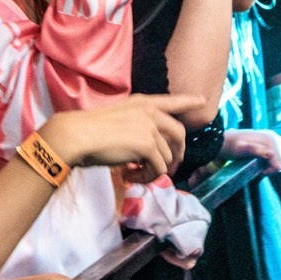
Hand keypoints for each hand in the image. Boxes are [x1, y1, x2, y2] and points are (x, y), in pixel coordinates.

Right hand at [42, 96, 199, 182]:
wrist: (78, 135)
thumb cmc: (89, 130)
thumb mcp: (118, 119)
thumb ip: (138, 127)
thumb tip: (150, 151)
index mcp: (142, 103)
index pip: (172, 101)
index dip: (188, 101)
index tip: (202, 101)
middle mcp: (150, 112)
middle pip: (179, 135)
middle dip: (177, 154)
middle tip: (167, 169)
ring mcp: (151, 127)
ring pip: (167, 157)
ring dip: (153, 171)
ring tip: (135, 175)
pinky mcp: (148, 145)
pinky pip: (159, 169)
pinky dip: (147, 178)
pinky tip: (130, 177)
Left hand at [221, 128, 280, 171]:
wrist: (223, 141)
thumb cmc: (231, 147)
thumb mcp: (241, 150)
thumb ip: (255, 151)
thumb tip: (271, 154)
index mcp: (269, 140)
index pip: (278, 164)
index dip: (269, 171)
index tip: (258, 172)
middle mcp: (273, 138)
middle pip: (279, 161)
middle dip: (270, 168)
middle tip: (257, 169)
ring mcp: (271, 139)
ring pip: (278, 159)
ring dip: (270, 165)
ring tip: (258, 165)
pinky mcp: (268, 142)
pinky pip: (275, 155)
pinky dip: (270, 161)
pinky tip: (260, 161)